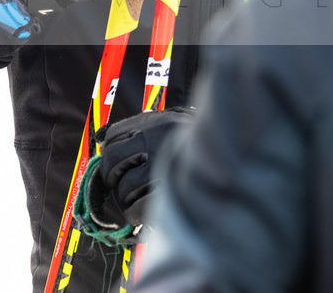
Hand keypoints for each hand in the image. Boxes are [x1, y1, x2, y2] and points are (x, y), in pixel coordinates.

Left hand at [86, 107, 195, 228]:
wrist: (231, 148)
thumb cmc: (199, 138)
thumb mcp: (171, 120)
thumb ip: (138, 124)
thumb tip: (100, 135)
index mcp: (155, 123)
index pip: (114, 135)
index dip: (110, 149)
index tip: (116, 160)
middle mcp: (155, 142)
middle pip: (112, 160)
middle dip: (111, 174)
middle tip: (119, 181)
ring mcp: (161, 167)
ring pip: (124, 187)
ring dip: (125, 196)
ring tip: (136, 197)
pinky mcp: (168, 192)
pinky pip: (137, 207)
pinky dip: (134, 213)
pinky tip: (139, 212)